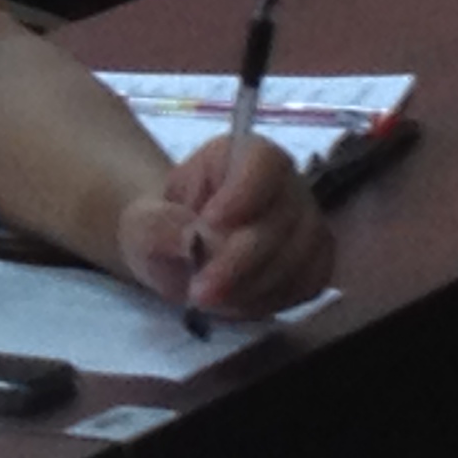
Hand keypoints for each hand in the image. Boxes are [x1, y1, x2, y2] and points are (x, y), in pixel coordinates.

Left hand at [117, 133, 335, 319]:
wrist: (181, 253)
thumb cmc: (164, 227)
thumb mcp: (141, 223)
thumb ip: (157, 225)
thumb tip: (190, 238)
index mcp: (244, 155)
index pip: (262, 161)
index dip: (242, 191)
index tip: (209, 222)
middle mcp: (287, 184)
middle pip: (281, 218)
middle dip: (239, 261)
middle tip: (200, 290)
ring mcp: (308, 224)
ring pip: (298, 257)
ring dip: (250, 287)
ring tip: (207, 297)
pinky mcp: (315, 263)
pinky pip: (306, 285)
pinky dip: (268, 301)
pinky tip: (234, 303)